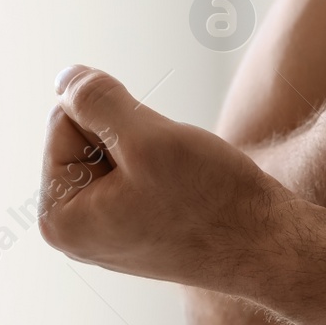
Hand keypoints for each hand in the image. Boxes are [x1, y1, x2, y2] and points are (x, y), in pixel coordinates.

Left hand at [38, 65, 289, 287]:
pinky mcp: (137, 228)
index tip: (153, 156)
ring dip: (152, 151)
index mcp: (58, 218)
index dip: (115, 119)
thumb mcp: (147, 138)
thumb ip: (94, 100)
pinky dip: (165, 170)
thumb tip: (65, 77)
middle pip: (85, 137)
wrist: (267, 247)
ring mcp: (106, 232)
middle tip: (172, 171)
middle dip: (132, 137)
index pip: (63, 120)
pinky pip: (139, 174)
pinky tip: (189, 196)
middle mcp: (75, 232)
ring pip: (117, 152)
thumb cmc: (211, 202)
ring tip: (182, 184)